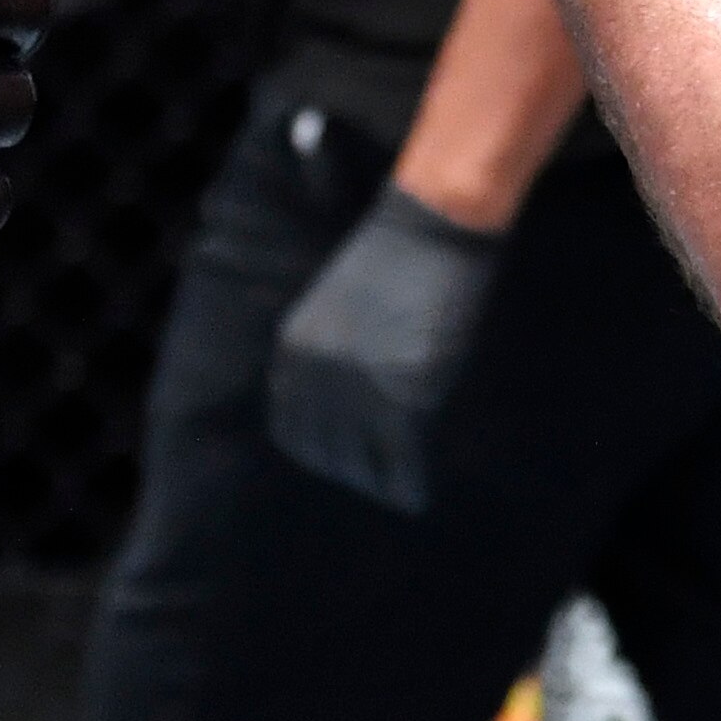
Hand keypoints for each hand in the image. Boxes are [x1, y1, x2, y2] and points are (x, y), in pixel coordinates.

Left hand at [262, 184, 505, 512]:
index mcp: (292, 352)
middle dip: (352, 473)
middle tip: (380, 477)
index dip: (320, 452)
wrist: (430, 228)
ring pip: (360, 469)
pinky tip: (418, 492)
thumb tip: (340, 405)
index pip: (290, 430)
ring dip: (379, 484)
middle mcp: (315, 377)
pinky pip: (400, 466)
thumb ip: (326, 353)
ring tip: (401, 485)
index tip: (347, 457)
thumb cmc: (393, 257)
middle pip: (323, 455)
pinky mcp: (404, 399)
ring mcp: (358, 390)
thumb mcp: (334, 306)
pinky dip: (408, 487)